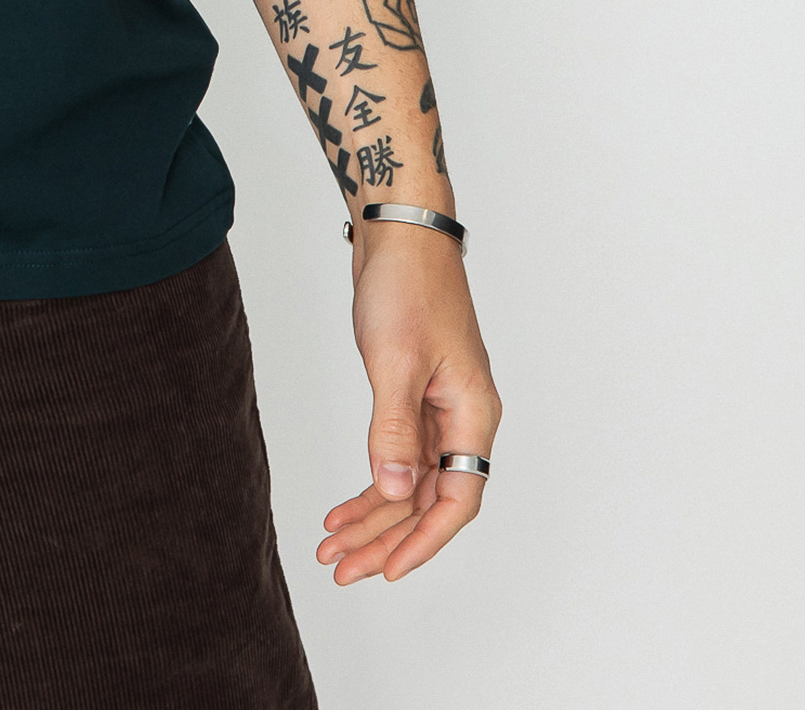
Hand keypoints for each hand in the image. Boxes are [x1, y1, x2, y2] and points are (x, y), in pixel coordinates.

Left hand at [317, 218, 501, 583]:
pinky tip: (343, 505)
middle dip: (386, 537)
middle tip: (341, 567)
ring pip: (409, 481)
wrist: (398, 232)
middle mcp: (462, 417)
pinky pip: (396, 454)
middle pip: (429, 499)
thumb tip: (393, 490)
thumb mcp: (395, 360)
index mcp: (472, 413)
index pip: (456, 499)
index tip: (387, 571)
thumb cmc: (408, 286)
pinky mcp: (412, 393)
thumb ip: (393, 429)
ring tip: (331, 544)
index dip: (423, 541)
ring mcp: (437, 406)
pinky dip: (372, 480)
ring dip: (373, 515)